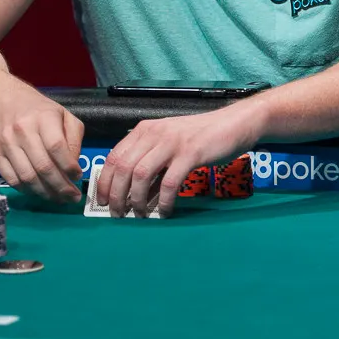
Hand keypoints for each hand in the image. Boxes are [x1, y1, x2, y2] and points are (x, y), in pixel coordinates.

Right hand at [0, 89, 83, 202]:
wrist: (5, 102)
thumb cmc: (41, 111)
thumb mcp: (65, 116)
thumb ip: (73, 140)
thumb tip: (74, 167)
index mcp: (44, 117)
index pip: (56, 147)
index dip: (68, 166)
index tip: (78, 177)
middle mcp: (22, 130)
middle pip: (42, 166)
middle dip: (60, 186)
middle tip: (72, 197)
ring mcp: (5, 143)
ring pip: (26, 177)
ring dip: (44, 193)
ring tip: (58, 199)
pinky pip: (11, 179)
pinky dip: (27, 190)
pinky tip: (39, 192)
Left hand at [97, 102, 260, 217]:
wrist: (235, 123)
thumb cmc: (202, 136)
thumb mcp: (169, 142)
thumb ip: (150, 160)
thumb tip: (132, 191)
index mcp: (145, 129)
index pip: (114, 157)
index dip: (105, 182)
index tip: (103, 201)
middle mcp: (154, 133)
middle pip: (123, 168)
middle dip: (117, 196)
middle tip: (118, 214)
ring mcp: (172, 143)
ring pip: (141, 175)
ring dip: (136, 200)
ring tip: (140, 215)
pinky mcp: (191, 153)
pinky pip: (169, 183)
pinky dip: (163, 201)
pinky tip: (165, 211)